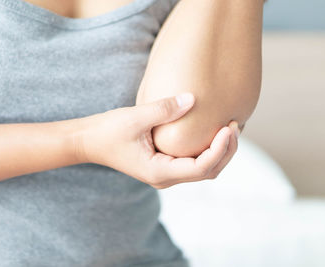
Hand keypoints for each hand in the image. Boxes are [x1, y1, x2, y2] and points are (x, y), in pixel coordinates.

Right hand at [80, 93, 239, 188]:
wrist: (89, 141)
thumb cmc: (108, 131)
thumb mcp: (135, 118)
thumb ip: (164, 109)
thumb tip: (193, 98)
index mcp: (159, 172)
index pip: (201, 168)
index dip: (220, 149)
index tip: (229, 127)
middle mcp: (165, 178)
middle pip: (208, 172)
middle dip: (226, 151)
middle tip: (236, 124)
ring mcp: (166, 173)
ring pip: (204, 169)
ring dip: (220, 151)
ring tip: (230, 127)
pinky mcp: (165, 165)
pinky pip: (194, 162)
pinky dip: (209, 150)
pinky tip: (213, 132)